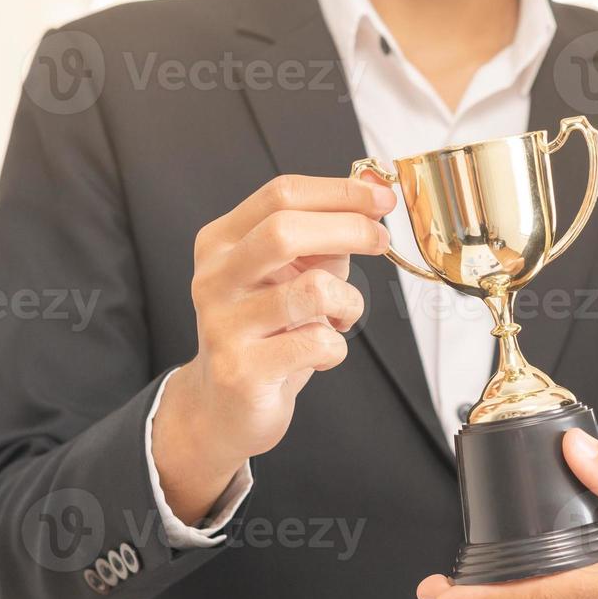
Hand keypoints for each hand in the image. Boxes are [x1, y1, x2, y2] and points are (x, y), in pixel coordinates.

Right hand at [153, 174, 395, 523]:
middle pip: (285, 231)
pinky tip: (321, 353)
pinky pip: (317, 343)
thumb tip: (374, 191)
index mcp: (222, 242)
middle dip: (348, 228)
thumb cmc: (268, 333)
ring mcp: (223, 324)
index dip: (340, 192)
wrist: (224, 406)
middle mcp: (215, 277)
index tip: (382, 198)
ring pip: (313, 290)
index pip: (281, 195)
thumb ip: (327, 237)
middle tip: (380, 240)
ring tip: (341, 317)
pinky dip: (336, 347)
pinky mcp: (242, 369)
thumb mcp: (293, 275)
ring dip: (348, 302)